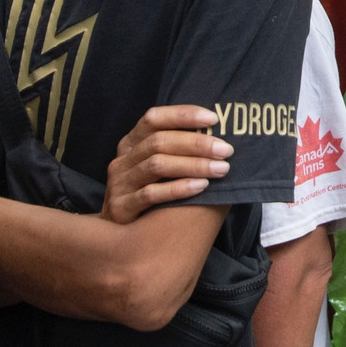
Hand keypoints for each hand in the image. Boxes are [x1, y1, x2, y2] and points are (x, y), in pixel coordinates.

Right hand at [102, 105, 231, 223]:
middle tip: (226, 150)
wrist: (121, 232)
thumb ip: (179, 148)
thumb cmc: (152, 189)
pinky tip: (202, 186)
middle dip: (196, 143)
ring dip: (193, 165)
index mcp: (132, 141)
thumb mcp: (160, 164)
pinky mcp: (120, 207)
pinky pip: (151, 194)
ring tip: (221, 168)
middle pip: (159, 142)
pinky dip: (178, 188)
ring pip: (157, 165)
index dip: (183, 115)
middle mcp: (124, 159)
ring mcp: (119, 183)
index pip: (154, 118)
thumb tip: (220, 137)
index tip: (213, 119)